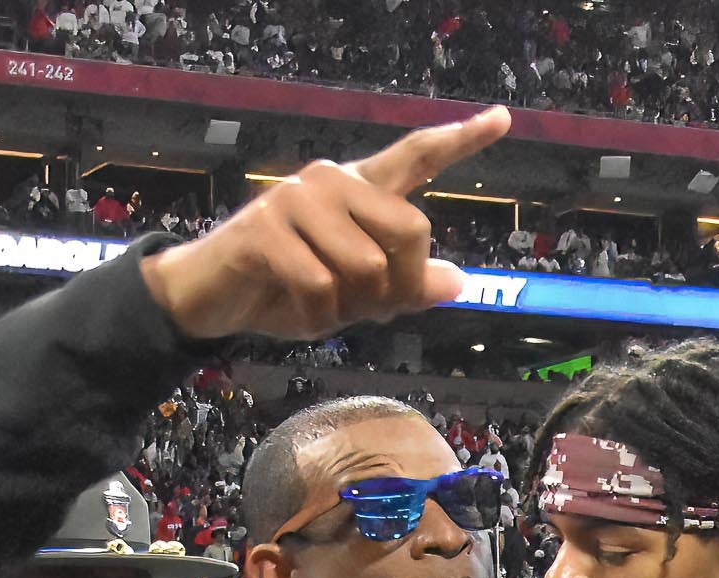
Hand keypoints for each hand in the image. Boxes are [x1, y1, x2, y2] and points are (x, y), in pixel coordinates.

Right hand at [140, 106, 510, 339]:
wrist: (215, 298)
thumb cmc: (288, 290)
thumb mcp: (356, 297)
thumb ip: (407, 288)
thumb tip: (459, 282)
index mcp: (360, 191)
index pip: (416, 157)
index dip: (461, 140)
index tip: (502, 119)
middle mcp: (333, 182)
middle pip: (411, 231)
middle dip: (398, 288)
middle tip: (365, 308)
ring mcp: (298, 199)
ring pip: (367, 268)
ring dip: (351, 309)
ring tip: (321, 306)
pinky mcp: (266, 228)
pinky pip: (321, 286)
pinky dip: (317, 318)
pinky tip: (298, 312)